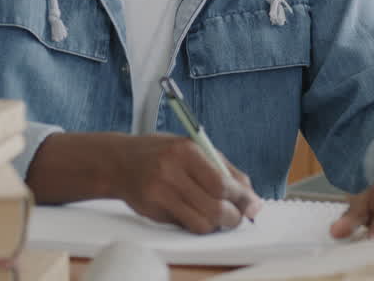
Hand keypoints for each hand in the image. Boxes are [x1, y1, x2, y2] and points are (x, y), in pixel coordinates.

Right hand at [108, 133, 263, 233]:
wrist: (119, 161)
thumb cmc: (162, 153)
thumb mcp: (193, 148)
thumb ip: (223, 168)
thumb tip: (250, 194)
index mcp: (187, 150)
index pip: (223, 183)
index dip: (243, 199)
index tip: (255, 206)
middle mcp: (172, 170)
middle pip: (215, 206)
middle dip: (233, 216)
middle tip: (237, 216)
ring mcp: (160, 191)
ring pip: (202, 221)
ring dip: (216, 224)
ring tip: (217, 215)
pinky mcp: (152, 209)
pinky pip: (186, 225)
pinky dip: (199, 225)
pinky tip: (197, 214)